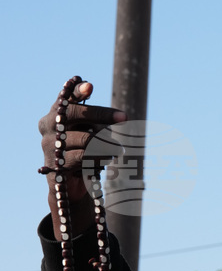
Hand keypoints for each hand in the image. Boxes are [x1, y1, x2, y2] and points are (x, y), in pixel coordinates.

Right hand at [38, 80, 125, 233]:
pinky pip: (84, 157)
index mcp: (56, 113)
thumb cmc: (83, 150)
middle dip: (101, 113)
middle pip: (75, 112)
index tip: (90, 86)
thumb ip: (98, 121)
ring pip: (85, 138)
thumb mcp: (90, 132)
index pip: (65, 96)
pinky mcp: (55, 163)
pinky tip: (107, 159)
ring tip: (118, 150)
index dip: (77, 91)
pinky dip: (101, 157)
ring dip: (107, 144)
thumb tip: (120, 117)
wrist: (69, 184)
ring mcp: (48, 144)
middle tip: (125, 117)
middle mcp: (48, 125)